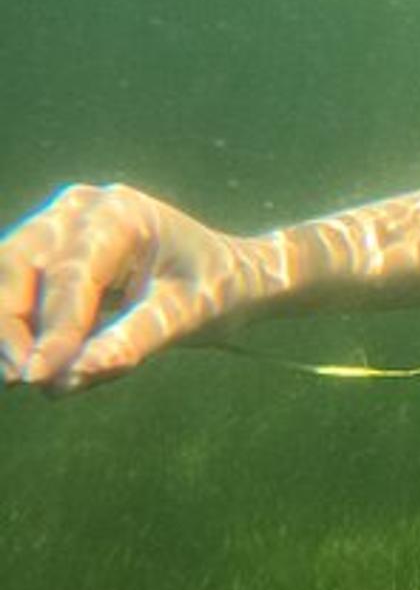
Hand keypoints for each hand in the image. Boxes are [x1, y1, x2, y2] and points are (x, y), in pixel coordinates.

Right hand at [0, 183, 263, 394]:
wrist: (228, 274)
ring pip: (6, 274)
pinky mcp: (47, 251)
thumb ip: (131, 341)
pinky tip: (32, 364)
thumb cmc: (216, 290)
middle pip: (16, 265)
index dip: (53, 329)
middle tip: (20, 380)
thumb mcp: (186, 315)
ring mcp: (58, 225)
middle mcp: (80, 209)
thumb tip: (70, 376)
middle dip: (10, 326)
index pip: (72, 274)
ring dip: (7, 329)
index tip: (39, 377)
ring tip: (25, 378)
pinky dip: (18, 326)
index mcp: (122, 213)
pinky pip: (14, 286)